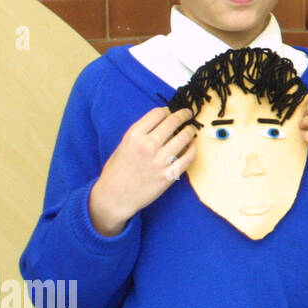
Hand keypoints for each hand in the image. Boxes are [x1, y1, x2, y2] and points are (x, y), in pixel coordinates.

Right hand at [89, 107, 197, 236]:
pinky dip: (193, 149)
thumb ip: (141, 134)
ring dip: (190, 131)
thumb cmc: (117, 171)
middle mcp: (147, 145)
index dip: (167, 110)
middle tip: (188, 114)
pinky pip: (189, 157)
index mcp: (133, 136)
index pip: (157, 113)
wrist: (114, 197)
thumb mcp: (123, 146)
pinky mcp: (168, 175)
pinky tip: (192, 146)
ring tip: (190, 130)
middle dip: (183, 115)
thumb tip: (162, 123)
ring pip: (184, 137)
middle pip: (173, 121)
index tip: (172, 111)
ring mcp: (159, 161)